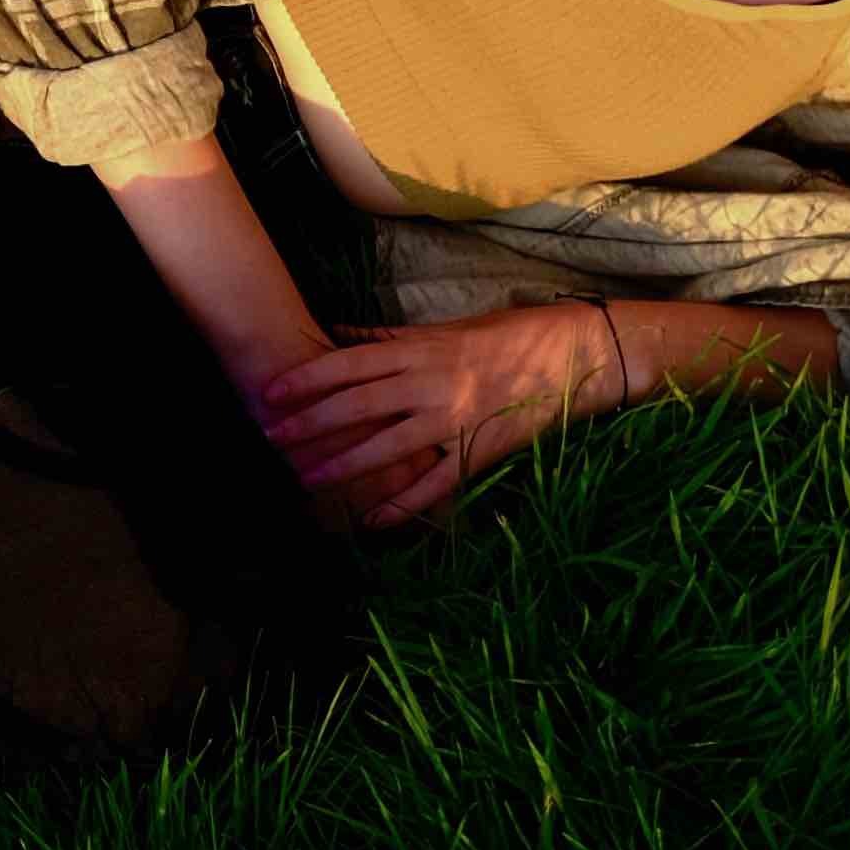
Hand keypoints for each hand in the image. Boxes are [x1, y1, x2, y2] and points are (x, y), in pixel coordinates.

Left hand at [249, 302, 628, 530]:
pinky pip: (437, 483)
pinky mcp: (482, 452)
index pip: (352, 363)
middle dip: (310, 423)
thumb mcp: (448, 327)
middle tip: (270, 437)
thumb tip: (339, 333)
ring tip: (305, 479)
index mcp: (424, 349)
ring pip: (390, 446)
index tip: (271, 391)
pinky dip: (404, 505)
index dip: (308, 378)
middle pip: (360, 405)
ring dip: (344, 465)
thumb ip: (392, 337)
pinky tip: (372, 522)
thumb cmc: (511, 334)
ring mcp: (458, 420)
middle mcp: (435, 384)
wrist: (579, 354)